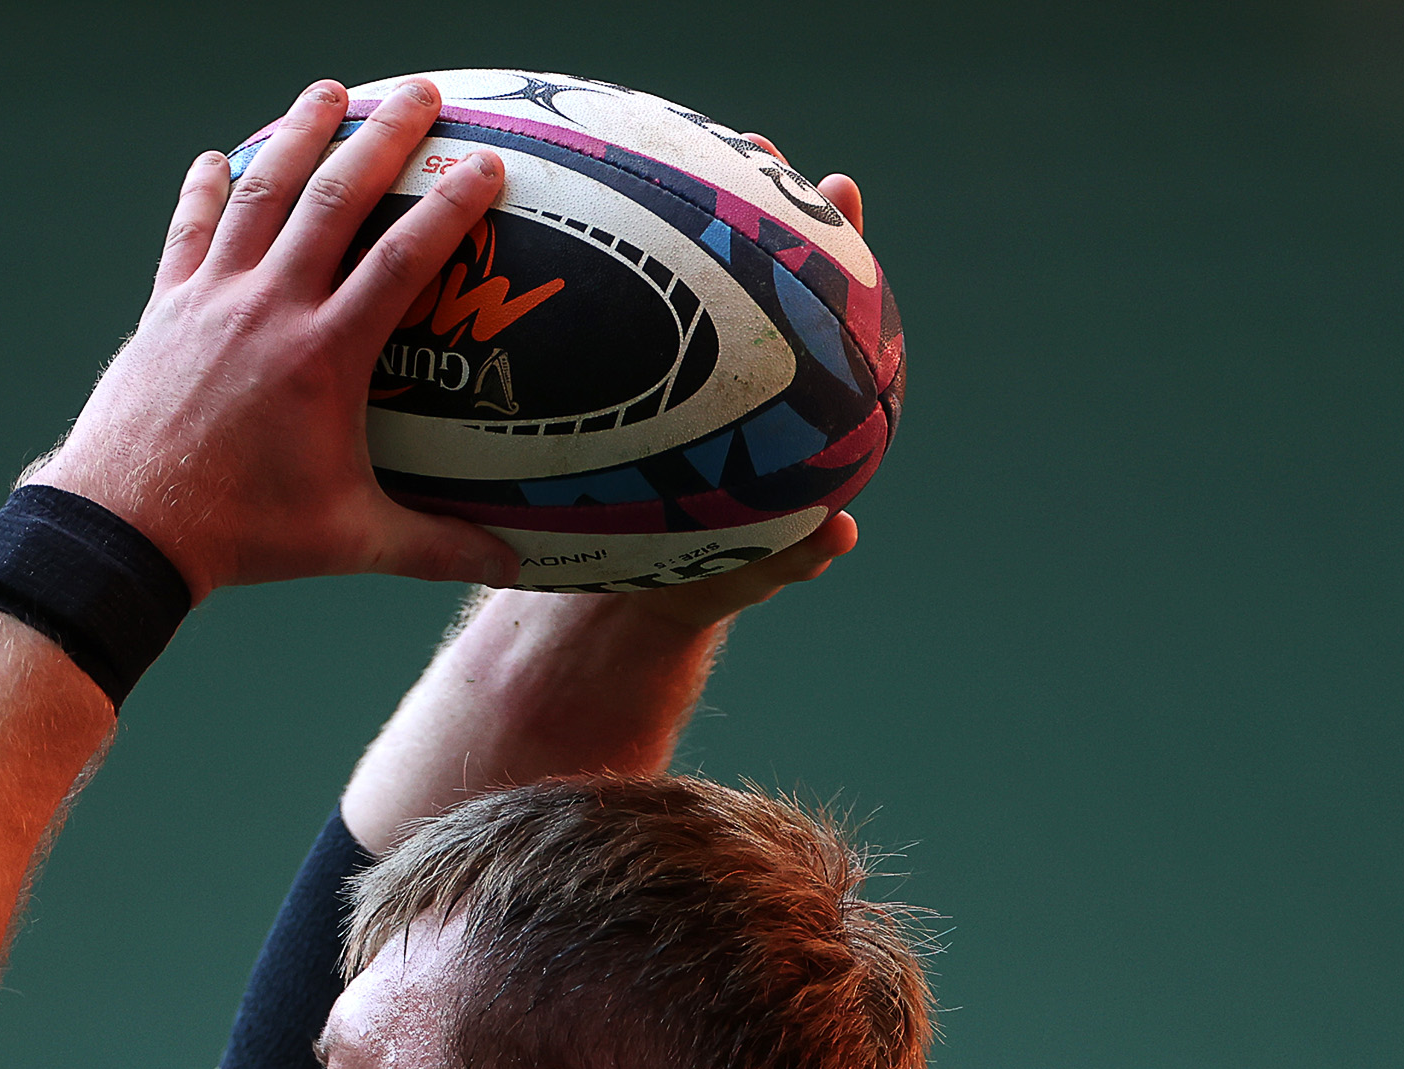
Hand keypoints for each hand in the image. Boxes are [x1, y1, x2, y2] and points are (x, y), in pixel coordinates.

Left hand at [32, 81, 523, 600]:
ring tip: (328, 91)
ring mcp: (213, 299)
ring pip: (261, 193)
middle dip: (383, 136)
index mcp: (325, 355)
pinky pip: (190, 231)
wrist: (130, 523)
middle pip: (336, 197)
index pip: (403, 259)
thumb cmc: (245, 534)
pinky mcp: (167, 306)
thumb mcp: (351, 541)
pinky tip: (217, 158)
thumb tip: (512, 567)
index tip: (486, 163)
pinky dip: (205, 188)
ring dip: (298, 134)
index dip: (449, 206)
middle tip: (420, 93)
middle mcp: (271, 308)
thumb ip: (435, 547)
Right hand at [608, 166, 869, 632]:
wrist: (631, 588)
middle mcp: (734, 363)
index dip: (830, 243)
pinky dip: (594, 280)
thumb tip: (840, 534)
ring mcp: (672, 365)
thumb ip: (793, 557)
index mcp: (782, 393)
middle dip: (756, 198)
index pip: (814, 303)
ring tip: (659, 148)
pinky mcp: (615, 382)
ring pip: (681, 278)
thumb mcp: (747, 570)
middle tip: (751, 145)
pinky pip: (605, 327)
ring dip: (675, 212)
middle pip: (754, 265)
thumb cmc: (705, 572)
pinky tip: (563, 233)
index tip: (836, 192)